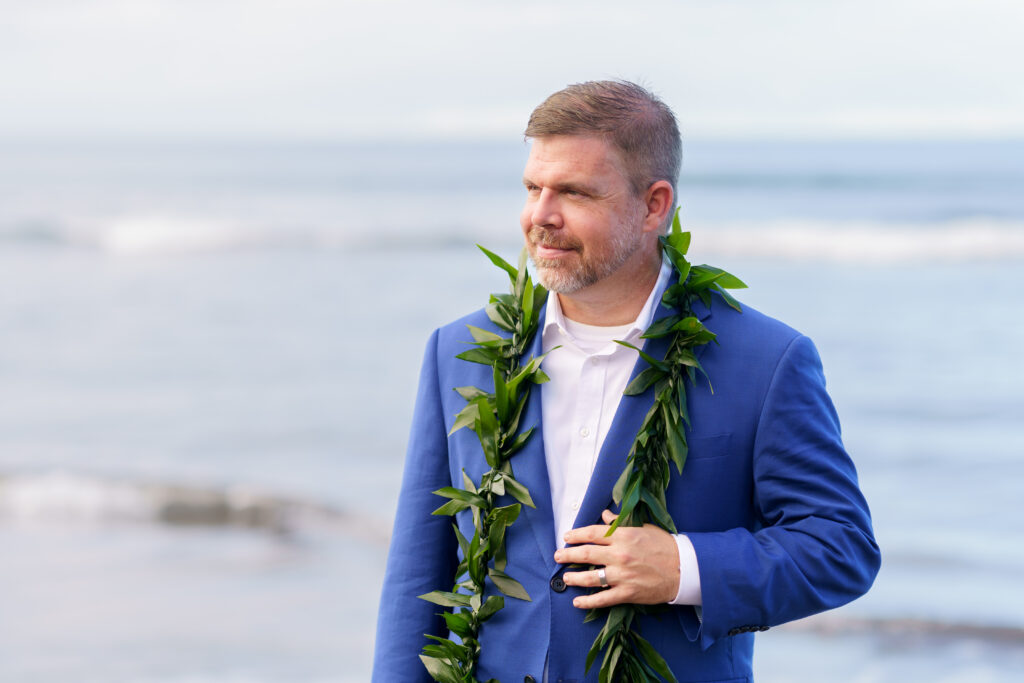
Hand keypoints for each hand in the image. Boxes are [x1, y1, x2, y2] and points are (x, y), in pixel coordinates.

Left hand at [553, 509, 679, 608]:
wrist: (684, 569)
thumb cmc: (664, 546)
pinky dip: (588, 601)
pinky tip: (577, 602)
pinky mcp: (627, 593)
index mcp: (623, 536)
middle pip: (586, 553)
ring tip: (566, 577)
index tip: (566, 537)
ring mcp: (622, 575)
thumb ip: (620, 522)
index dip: (576, 535)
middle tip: (558, 556)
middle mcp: (620, 555)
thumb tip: (604, 515)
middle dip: (568, 555)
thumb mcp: (643, 528)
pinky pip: (603, 599)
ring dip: (575, 577)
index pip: (592, 533)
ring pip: (591, 577)